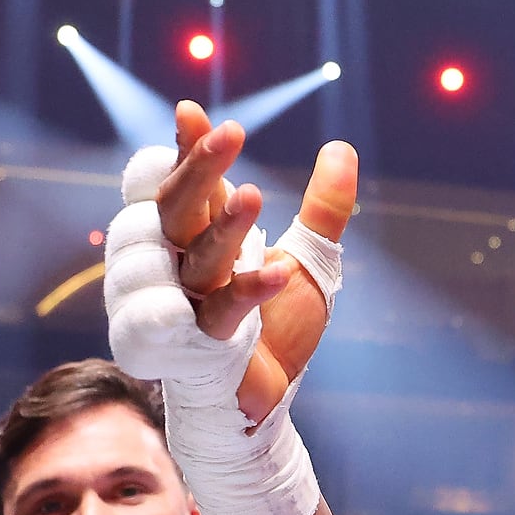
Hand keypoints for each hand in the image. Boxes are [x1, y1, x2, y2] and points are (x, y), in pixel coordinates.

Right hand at [158, 99, 358, 419]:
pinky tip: (278, 272)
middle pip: (173, 212)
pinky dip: (246, 292)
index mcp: (199, 243)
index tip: (192, 111)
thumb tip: (342, 147)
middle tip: (230, 134)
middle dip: (198, 171)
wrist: (268, 403)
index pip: (183, 187)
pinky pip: (218, 314)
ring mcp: (187, 309)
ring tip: (253, 194)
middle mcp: (181, 270)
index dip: (186, 151)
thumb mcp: (311, 261)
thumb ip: (324, 209)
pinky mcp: (202, 349)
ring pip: (191, 260)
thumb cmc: (275, 333)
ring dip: (220, 228)